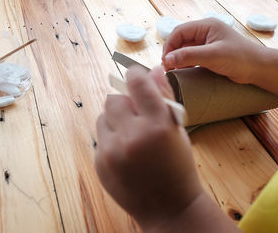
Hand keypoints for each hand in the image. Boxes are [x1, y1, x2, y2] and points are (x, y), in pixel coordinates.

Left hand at [95, 66, 203, 228]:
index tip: (136, 77)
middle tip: (137, 116)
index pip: (137, 83)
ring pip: (102, 117)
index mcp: (157, 125)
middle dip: (125, 103)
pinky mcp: (99, 164)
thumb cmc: (178, 166)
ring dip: (115, 121)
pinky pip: (100, 139)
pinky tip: (125, 155)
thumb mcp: (177, 130)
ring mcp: (111, 152)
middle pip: (113, 99)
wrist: (169, 207)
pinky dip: (111, 140)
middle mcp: (131, 136)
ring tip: (131, 137)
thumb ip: (164, 97)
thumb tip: (154, 69)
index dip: (136, 75)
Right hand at [162, 18, 266, 83]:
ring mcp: (208, 43)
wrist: (259, 69)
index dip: (169, 45)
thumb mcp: (212, 56)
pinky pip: (193, 56)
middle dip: (172, 53)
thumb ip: (189, 56)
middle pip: (181, 40)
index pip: (179, 32)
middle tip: (168, 68)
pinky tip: (184, 72)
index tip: (165, 61)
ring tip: (174, 71)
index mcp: (206, 25)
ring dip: (178, 59)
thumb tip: (167, 59)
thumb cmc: (240, 58)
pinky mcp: (211, 54)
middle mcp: (206, 32)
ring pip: (185, 49)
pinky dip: (186, 63)